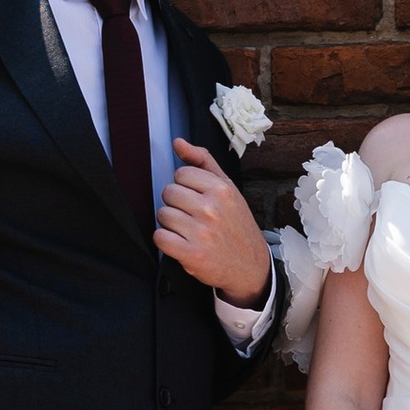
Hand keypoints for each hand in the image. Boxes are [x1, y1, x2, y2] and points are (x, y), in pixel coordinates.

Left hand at [157, 140, 273, 305]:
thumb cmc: (236, 225)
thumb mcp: (227, 189)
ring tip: (189, 230)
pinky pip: (160, 237)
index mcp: (221, 189)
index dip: (186, 186)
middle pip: (168, 192)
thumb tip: (178, 143)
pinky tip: (180, 242)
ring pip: (162, 214)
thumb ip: (202, 162)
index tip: (197, 198)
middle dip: (177, 204)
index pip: (181, 174)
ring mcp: (201, 232)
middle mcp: (211, 209)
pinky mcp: (191, 254)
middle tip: (193, 216)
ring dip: (171, 223)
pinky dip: (166, 241)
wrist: (250, 266)